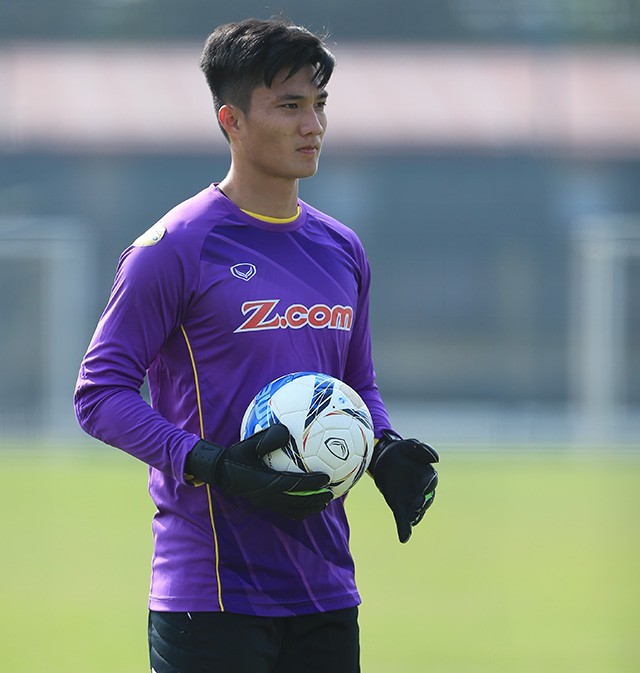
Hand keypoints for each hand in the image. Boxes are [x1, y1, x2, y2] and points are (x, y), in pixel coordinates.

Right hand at [185, 424, 331, 518]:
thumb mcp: (250, 443)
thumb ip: (268, 437)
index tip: (327, 478)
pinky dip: (300, 509)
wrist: (220, 472)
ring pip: (294, 510)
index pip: (294, 485)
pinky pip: (286, 511)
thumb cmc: (237, 455)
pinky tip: (308, 504)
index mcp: (266, 481)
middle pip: (298, 503)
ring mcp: (266, 503)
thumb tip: (286, 429)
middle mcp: (268, 496)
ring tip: (324, 502)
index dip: (312, 483)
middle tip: (331, 493)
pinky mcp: (264, 506)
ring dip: (310, 507)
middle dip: (316, 499)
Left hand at [369, 430, 438, 542]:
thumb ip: (423, 450)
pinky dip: (404, 528)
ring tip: (410, 520)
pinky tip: (404, 538)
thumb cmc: (402, 451)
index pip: (430, 481)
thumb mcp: (411, 446)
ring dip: (413, 516)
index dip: (427, 485)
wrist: (385, 458)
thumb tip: (436, 459)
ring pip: (415, 510)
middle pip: (425, 499)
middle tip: (416, 506)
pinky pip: (403, 518)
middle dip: (421, 503)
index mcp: (426, 474)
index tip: (423, 488)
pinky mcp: (399, 506)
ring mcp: (411, 499)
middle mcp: (421, 490)